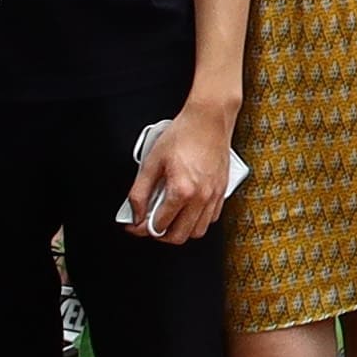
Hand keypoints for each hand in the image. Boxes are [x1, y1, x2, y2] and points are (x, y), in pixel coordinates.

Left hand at [121, 112, 235, 243]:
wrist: (209, 120)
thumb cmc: (183, 135)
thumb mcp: (151, 162)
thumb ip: (139, 192)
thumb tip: (136, 212)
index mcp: (181, 191)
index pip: (158, 225)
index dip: (141, 229)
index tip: (135, 225)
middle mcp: (200, 197)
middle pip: (179, 236)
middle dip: (160, 235)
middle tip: (149, 225)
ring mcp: (213, 196)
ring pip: (197, 231)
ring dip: (181, 231)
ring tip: (169, 219)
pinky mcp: (221, 191)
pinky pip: (211, 218)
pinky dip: (197, 221)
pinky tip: (187, 209)